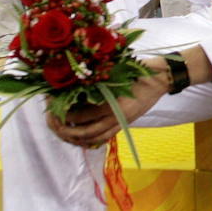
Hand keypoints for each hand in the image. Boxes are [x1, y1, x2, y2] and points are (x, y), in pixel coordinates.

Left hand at [48, 61, 170, 147]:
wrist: (158, 79)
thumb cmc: (137, 70)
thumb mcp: (115, 71)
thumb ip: (95, 80)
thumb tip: (69, 84)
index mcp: (114, 104)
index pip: (84, 115)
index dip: (66, 112)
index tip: (53, 105)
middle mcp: (117, 117)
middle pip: (86, 132)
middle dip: (65, 130)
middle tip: (52, 121)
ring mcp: (121, 123)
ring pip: (93, 139)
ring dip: (75, 138)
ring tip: (61, 130)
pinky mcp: (123, 124)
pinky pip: (103, 138)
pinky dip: (88, 140)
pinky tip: (77, 135)